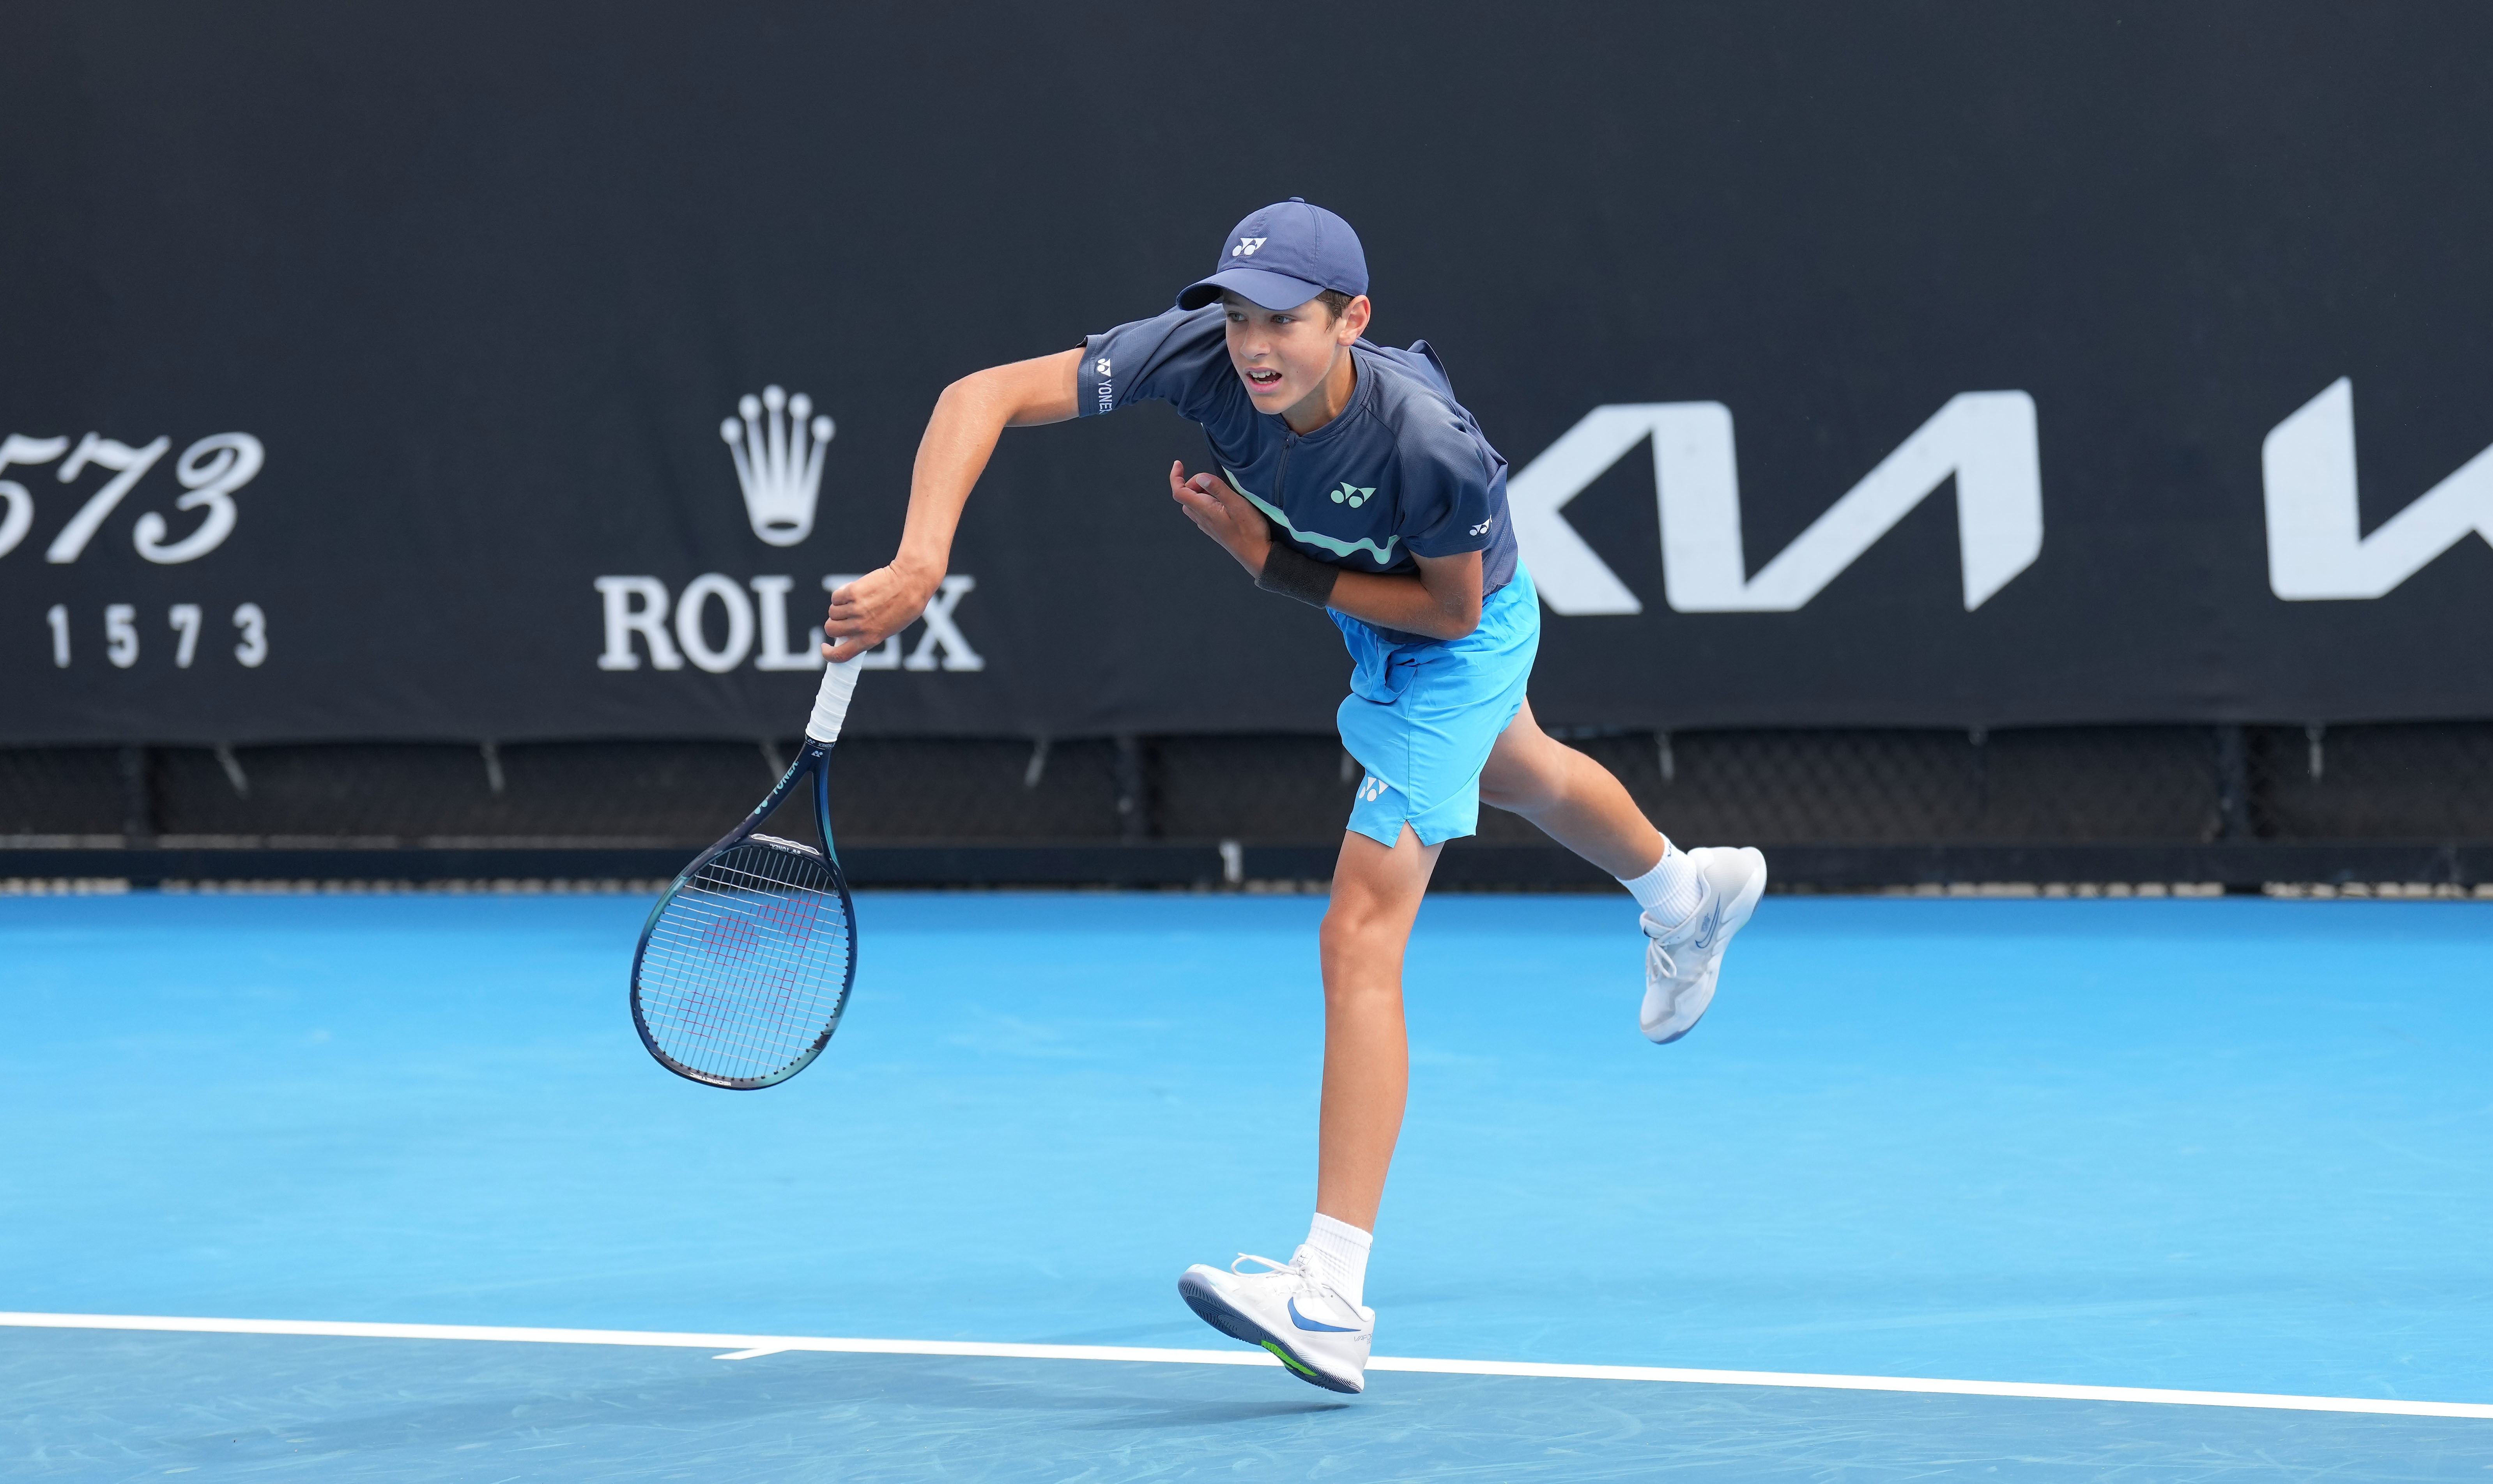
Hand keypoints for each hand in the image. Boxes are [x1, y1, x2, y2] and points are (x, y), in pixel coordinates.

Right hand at [821, 562, 935, 661]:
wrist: (911, 582)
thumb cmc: (905, 606)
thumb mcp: (890, 629)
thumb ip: (869, 634)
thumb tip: (850, 634)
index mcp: (870, 639)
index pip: (841, 654)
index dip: (828, 654)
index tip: (825, 648)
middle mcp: (860, 626)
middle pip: (831, 629)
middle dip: (834, 625)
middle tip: (844, 618)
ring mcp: (855, 609)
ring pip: (832, 612)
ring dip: (839, 608)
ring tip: (855, 602)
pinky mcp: (852, 592)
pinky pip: (836, 597)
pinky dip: (841, 595)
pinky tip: (855, 592)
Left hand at [1168, 461, 1272, 576]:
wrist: (1257, 556)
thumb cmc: (1250, 531)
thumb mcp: (1237, 504)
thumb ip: (1217, 489)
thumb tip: (1200, 477)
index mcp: (1204, 510)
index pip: (1179, 492)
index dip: (1175, 476)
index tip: (1179, 464)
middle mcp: (1202, 519)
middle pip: (1186, 497)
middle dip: (1194, 483)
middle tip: (1214, 481)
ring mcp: (1207, 526)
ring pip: (1193, 505)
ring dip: (1200, 493)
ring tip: (1219, 491)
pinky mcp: (1214, 530)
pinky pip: (1202, 513)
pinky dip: (1206, 502)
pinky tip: (1222, 503)